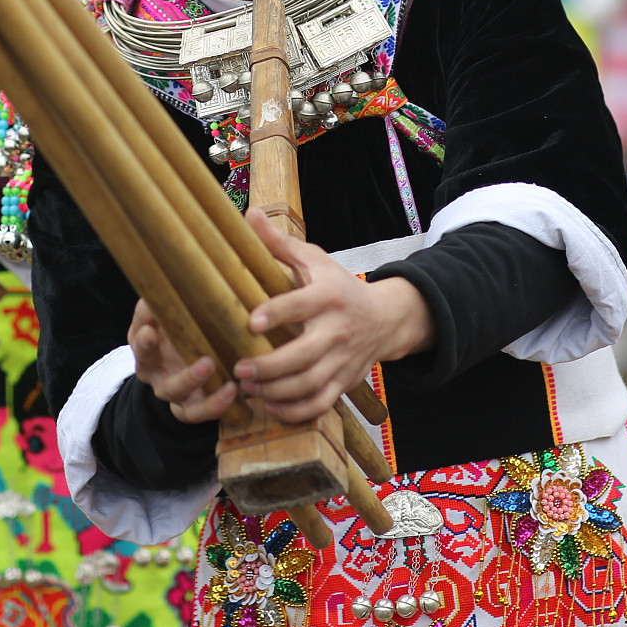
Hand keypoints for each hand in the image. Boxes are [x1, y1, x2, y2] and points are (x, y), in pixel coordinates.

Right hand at [128, 298, 236, 424]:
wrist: (184, 363)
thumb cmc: (183, 328)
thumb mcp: (174, 314)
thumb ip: (171, 300)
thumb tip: (174, 274)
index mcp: (145, 343)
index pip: (137, 337)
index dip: (142, 336)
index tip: (149, 331)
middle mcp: (153, 369)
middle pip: (148, 367)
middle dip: (162, 355)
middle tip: (197, 356)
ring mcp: (170, 391)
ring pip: (174, 392)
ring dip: (192, 381)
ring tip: (215, 369)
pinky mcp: (188, 407)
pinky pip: (195, 413)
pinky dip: (213, 406)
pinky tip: (232, 391)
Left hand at [232, 209, 432, 422]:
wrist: (386, 318)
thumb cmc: (339, 286)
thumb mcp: (314, 260)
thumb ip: (280, 244)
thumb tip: (248, 214)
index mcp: (328, 296)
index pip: (301, 305)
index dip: (277, 314)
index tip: (251, 322)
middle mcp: (338, 329)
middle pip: (305, 355)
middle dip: (270, 366)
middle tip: (240, 368)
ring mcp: (343, 359)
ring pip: (311, 384)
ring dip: (277, 391)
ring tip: (250, 388)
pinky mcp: (344, 381)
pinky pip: (322, 403)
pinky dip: (296, 411)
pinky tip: (271, 407)